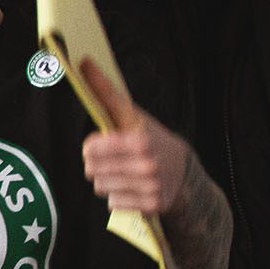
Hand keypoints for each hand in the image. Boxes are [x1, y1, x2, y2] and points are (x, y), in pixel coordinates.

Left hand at [80, 58, 197, 214]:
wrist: (186, 174)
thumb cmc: (152, 138)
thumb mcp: (132, 115)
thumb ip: (106, 92)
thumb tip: (83, 62)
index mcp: (140, 140)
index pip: (91, 149)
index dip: (92, 147)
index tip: (99, 144)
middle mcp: (146, 165)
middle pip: (91, 170)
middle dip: (98, 164)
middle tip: (113, 160)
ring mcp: (150, 188)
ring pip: (100, 187)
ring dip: (108, 181)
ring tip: (125, 173)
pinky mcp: (151, 206)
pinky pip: (113, 203)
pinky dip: (119, 197)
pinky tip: (134, 188)